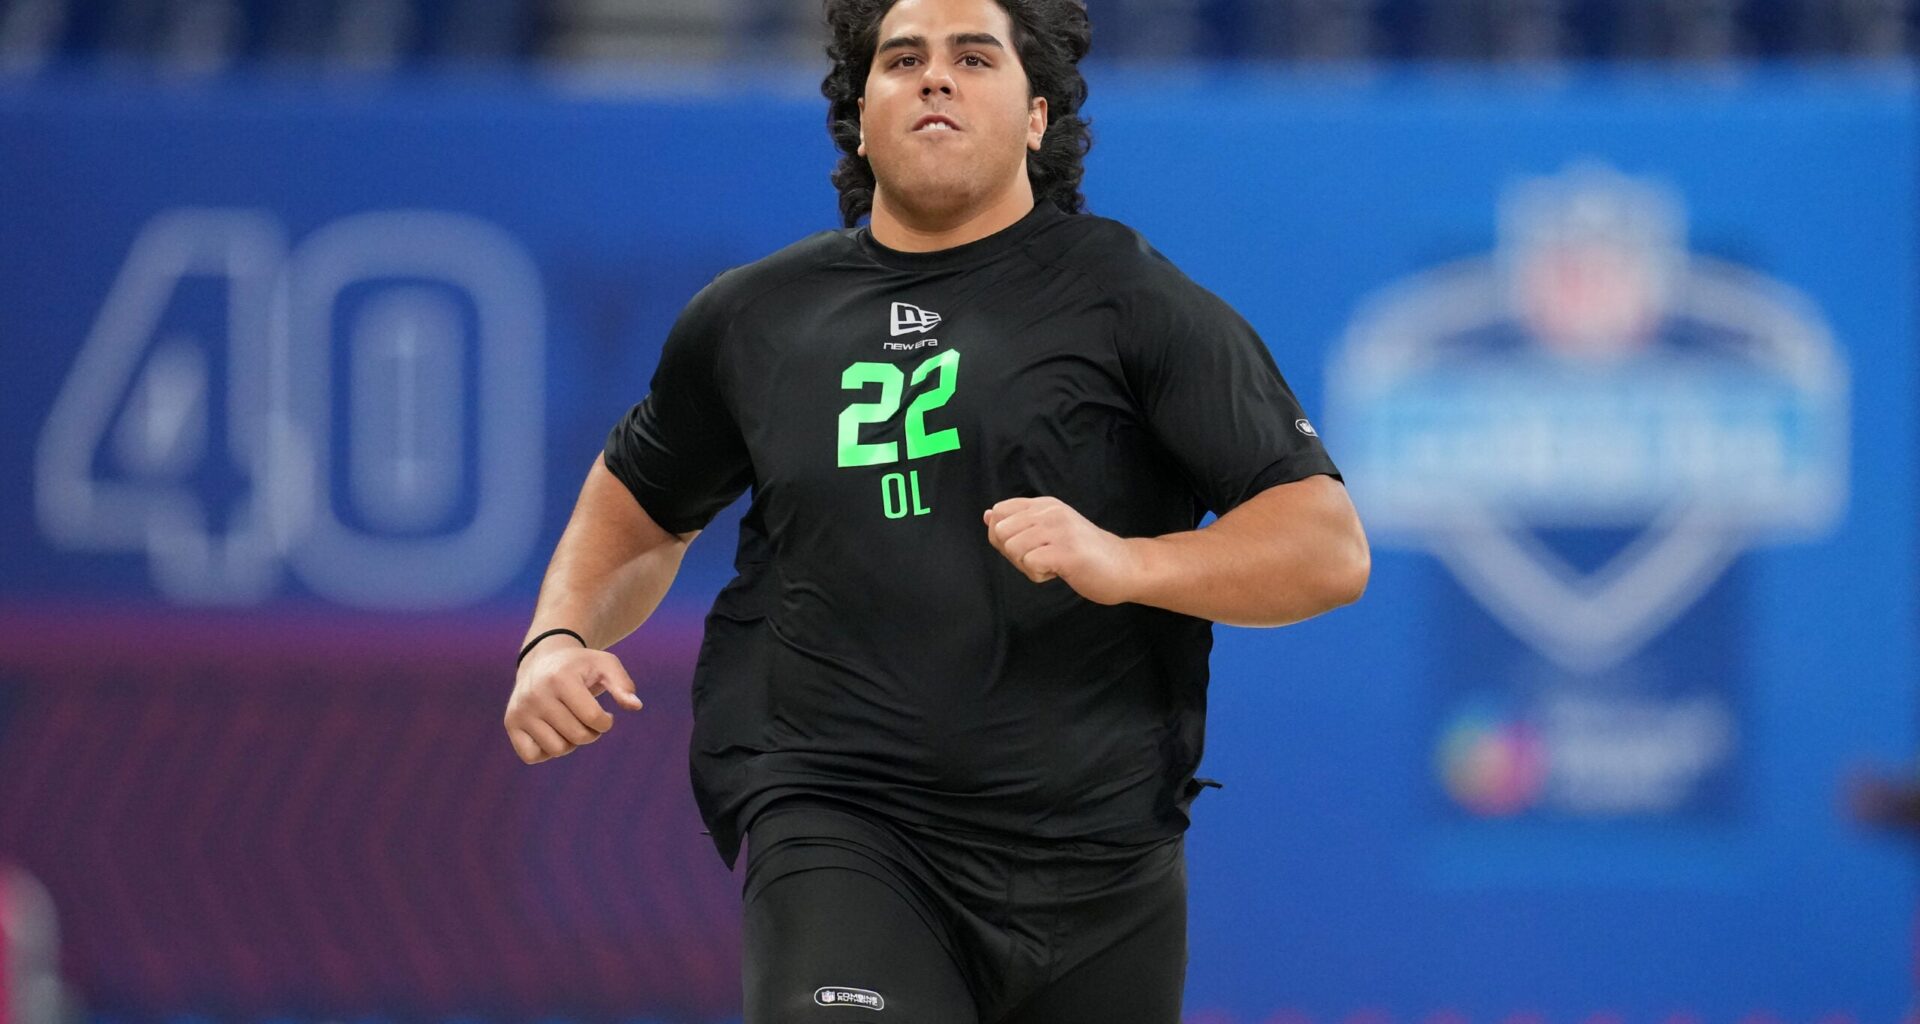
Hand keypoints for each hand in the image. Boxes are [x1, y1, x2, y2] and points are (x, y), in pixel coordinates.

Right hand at [504, 641, 643, 763]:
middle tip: (587, 719)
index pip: (593, 718)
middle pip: (577, 737)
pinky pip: (531, 756)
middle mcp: (536, 694)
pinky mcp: (510, 723)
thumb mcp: (605, 665)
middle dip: (590, 733)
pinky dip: (546, 752)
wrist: (543, 660)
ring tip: (570, 724)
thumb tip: (635, 705)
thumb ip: (623, 684)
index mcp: (560, 678)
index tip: (605, 715)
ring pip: (556, 750)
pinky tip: (551, 733)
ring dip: (570, 743)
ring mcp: (520, 710)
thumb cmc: (580, 666)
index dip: (606, 722)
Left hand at [983, 496, 1144, 605]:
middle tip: (1041, 559)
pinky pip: (1031, 563)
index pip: (1000, 512)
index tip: (1029, 546)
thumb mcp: (1049, 530)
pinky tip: (1059, 571)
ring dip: (1028, 566)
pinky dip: (1039, 575)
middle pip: (1001, 533)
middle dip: (1014, 554)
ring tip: (1053, 564)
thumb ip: (1019, 524)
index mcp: (1045, 504)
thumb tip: (988, 516)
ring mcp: (1059, 530)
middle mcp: (1050, 511)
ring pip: (1013, 548)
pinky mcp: (1067, 552)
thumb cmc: (1084, 553)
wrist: (1124, 566)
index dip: (1004, 537)